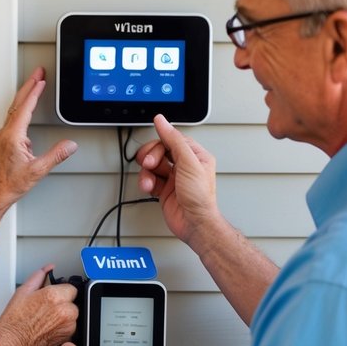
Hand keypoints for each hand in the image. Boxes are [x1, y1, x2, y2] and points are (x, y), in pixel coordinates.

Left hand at [0, 67, 77, 208]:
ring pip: (14, 109)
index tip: (41, 79)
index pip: (25, 107)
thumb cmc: (11, 184)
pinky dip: (21, 107)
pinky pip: (13, 117)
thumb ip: (56, 155)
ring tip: (34, 83)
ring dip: (25, 95)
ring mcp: (3, 136)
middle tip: (37, 71)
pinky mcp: (4, 141)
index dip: (34, 92)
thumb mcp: (38, 170)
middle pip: (18, 103)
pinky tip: (27, 108)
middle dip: (29, 85)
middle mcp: (6, 133)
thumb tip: (70, 144)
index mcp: (13, 136)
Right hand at [0, 264, 78, 345]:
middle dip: (63, 303)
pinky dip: (63, 326)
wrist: (12, 344)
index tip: (53, 296)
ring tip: (46, 319)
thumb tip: (47, 268)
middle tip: (46, 308)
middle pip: (73, 302)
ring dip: (64, 315)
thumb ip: (38, 277)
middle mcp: (64, 310)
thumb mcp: (23, 292)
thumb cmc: (14, 322)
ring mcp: (67, 325)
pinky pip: (71, 327)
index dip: (61, 291)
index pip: (71, 288)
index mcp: (54, 296)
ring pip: (73, 315)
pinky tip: (49, 327)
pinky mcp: (67, 337)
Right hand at [136, 114, 220, 246]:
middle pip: (160, 150)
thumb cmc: (200, 197)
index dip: (161, 141)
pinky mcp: (164, 189)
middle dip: (151, 156)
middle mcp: (185, 165)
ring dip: (147, 172)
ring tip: (149, 180)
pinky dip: (147, 182)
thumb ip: (174, 140)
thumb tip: (162, 122)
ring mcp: (174, 177)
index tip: (151, 144)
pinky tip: (149, 187)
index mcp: (196, 155)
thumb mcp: (188, 163)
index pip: (173, 139)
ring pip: (153, 165)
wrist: (194, 223)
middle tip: (149, 163)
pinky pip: (150, 179)